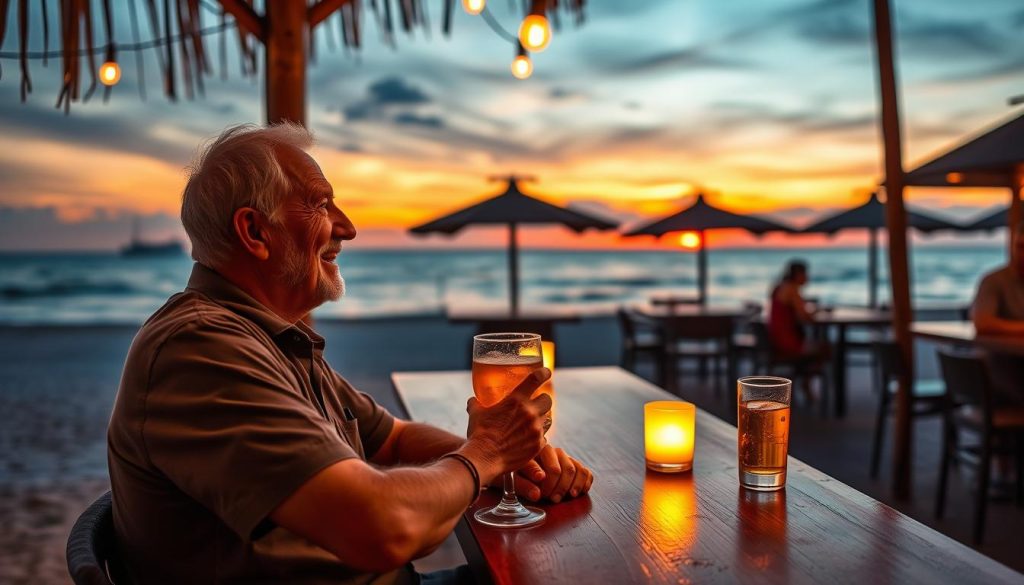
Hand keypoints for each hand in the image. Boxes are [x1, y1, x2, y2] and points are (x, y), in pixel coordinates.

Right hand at [461, 368, 552, 484]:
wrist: (484, 458)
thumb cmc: (479, 434)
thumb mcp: (476, 413)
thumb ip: (476, 403)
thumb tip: (473, 400)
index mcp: (516, 400)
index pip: (536, 379)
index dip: (544, 373)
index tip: (547, 372)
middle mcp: (530, 413)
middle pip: (548, 400)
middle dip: (543, 400)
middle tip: (537, 404)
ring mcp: (536, 430)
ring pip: (547, 420)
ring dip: (541, 420)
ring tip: (531, 424)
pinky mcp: (537, 446)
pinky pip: (544, 438)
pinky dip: (537, 439)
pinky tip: (528, 441)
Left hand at [515, 444, 593, 503]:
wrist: (523, 473)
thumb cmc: (517, 475)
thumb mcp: (515, 480)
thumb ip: (524, 486)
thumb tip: (537, 494)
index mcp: (540, 450)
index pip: (553, 469)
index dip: (550, 485)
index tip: (543, 495)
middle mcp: (556, 451)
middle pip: (568, 470)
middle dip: (562, 487)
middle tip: (553, 499)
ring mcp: (566, 458)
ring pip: (578, 470)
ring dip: (575, 486)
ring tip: (567, 497)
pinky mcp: (574, 466)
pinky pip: (586, 472)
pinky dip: (585, 483)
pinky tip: (578, 492)